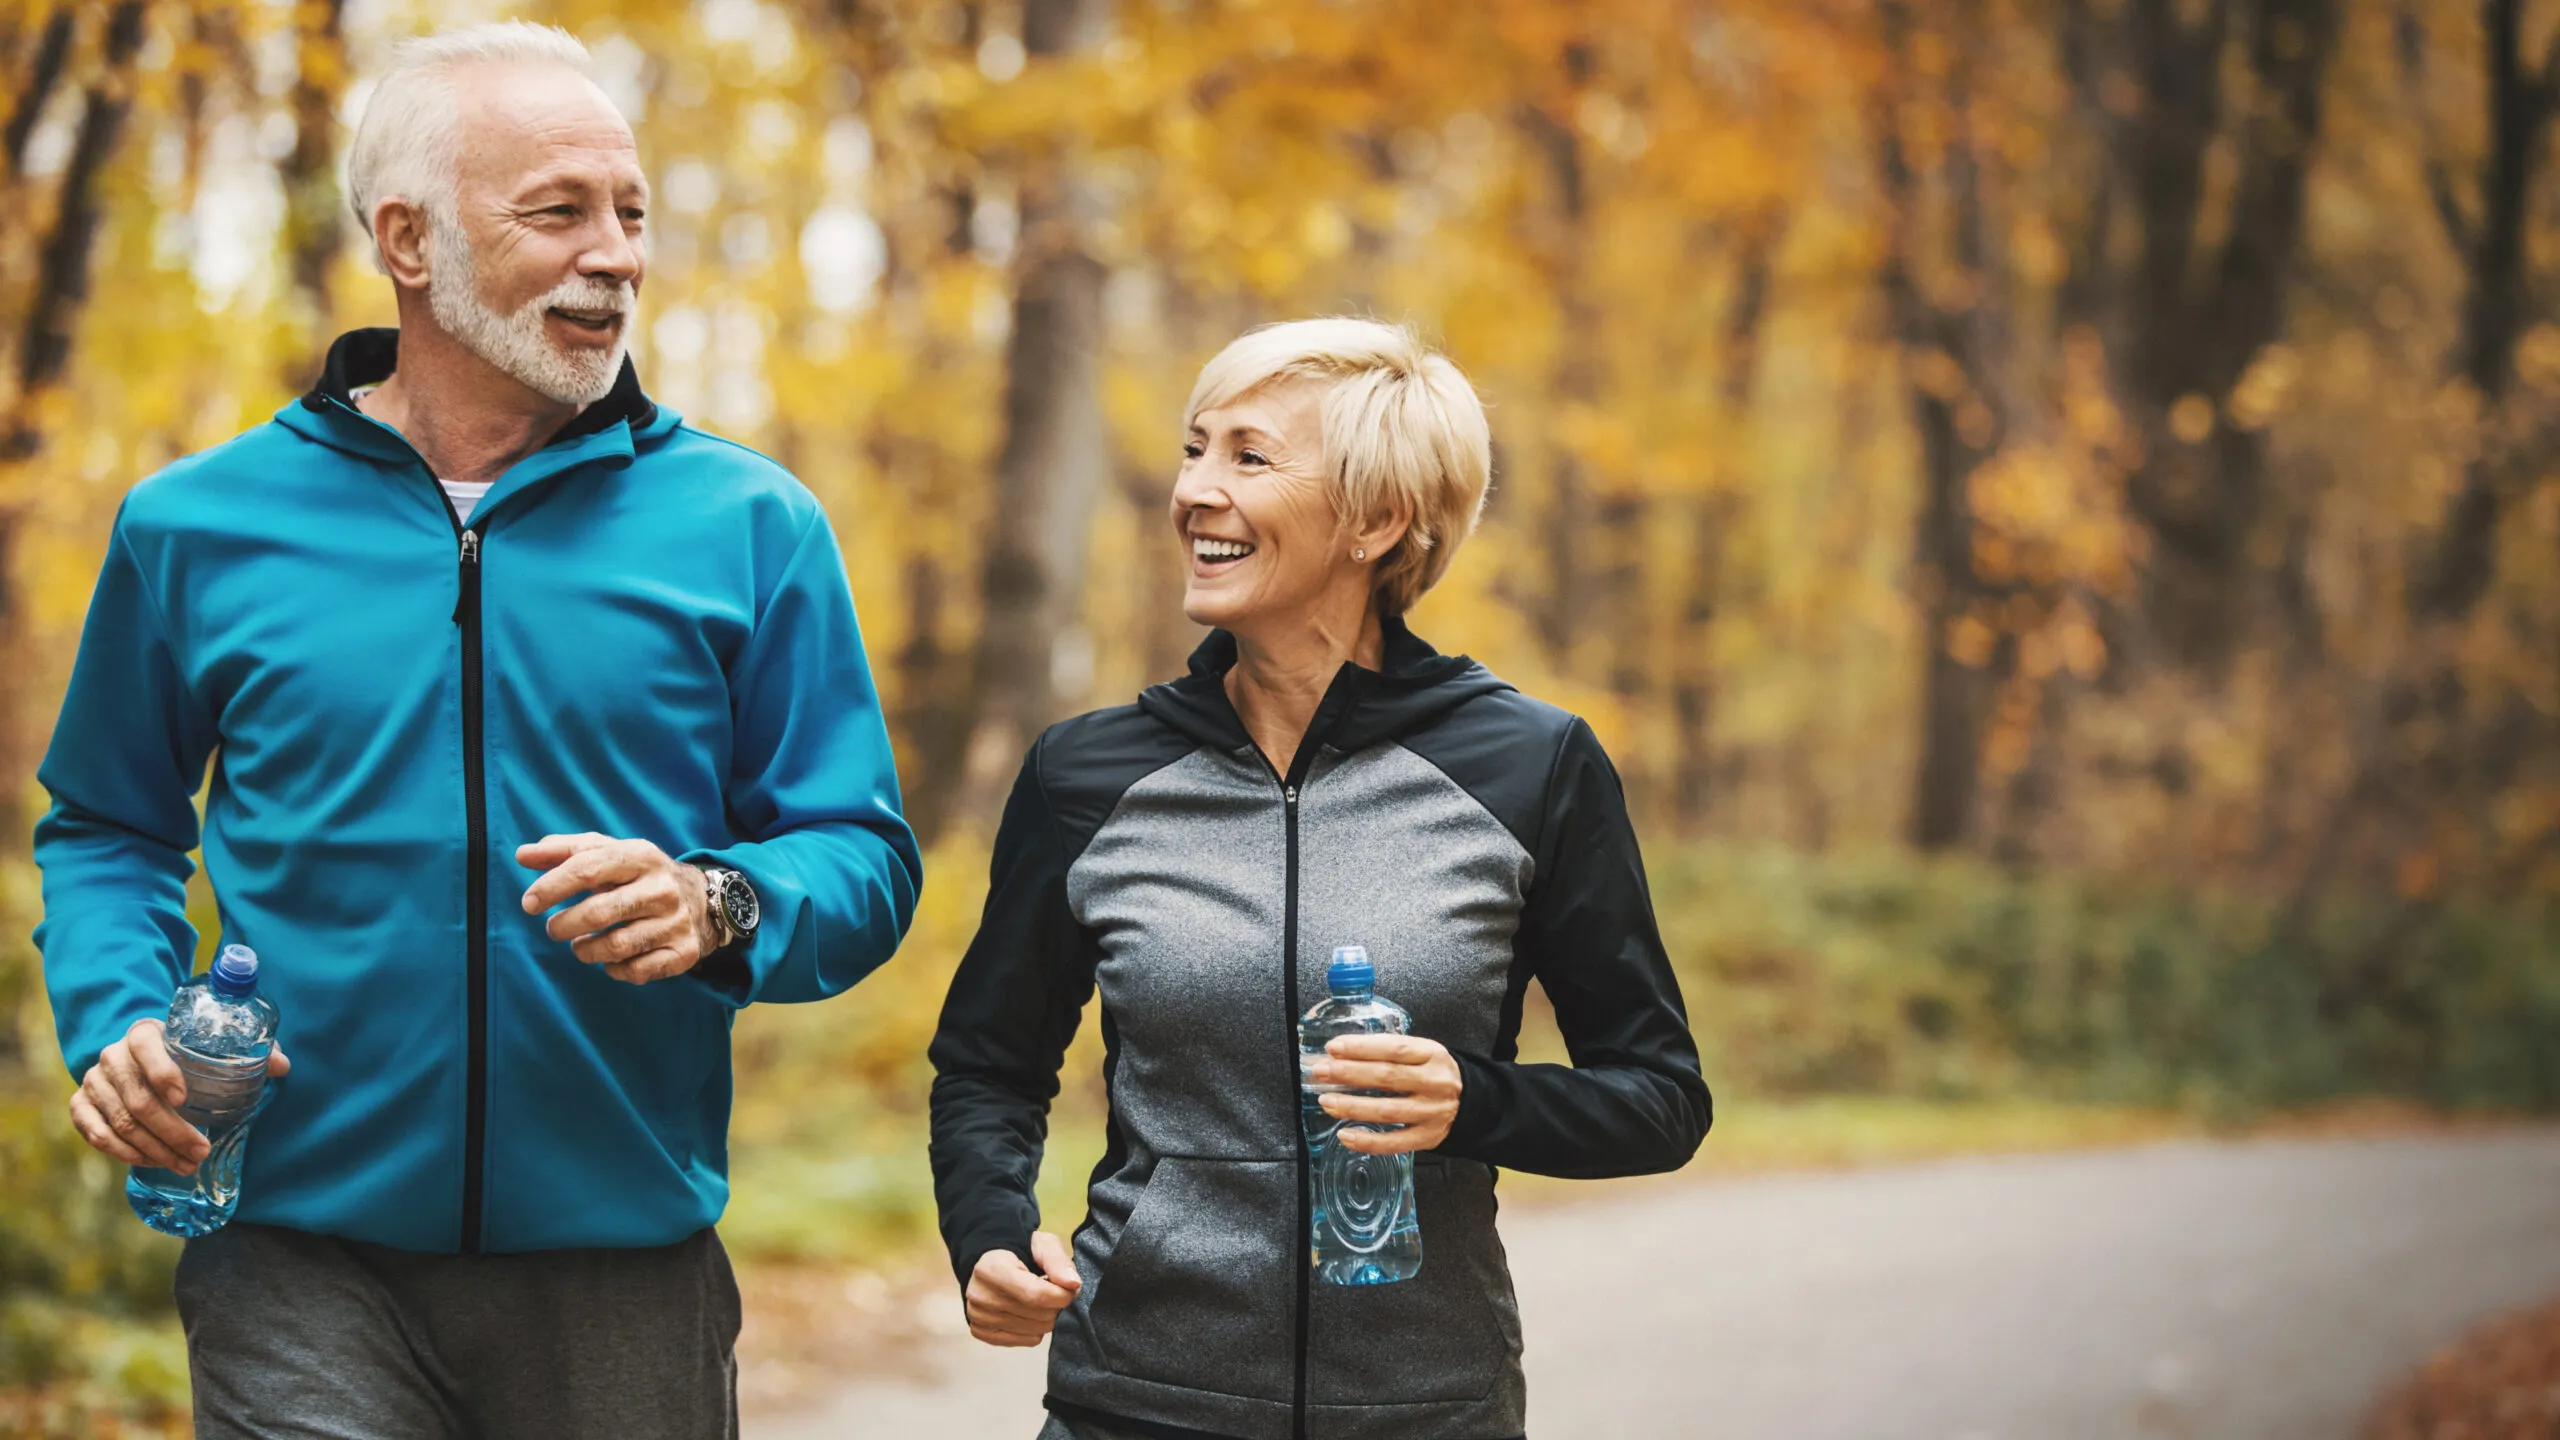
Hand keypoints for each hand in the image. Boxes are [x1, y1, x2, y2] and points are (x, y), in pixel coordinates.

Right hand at [70, 1017, 290, 1172]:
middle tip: (200, 1152)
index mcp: (143, 1033)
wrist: (135, 1055)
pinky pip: (96, 1134)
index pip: (146, 1047)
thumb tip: (282, 1067)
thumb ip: (246, 1053)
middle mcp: (112, 1056)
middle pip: (138, 1100)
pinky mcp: (80, 1104)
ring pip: (121, 1123)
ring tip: (185, 1165)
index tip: (184, 1099)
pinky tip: (151, 1162)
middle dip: (172, 1131)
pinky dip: (124, 1152)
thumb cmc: (182, 1052)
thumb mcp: (208, 1045)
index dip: (163, 1073)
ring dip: (154, 1150)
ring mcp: (93, 1081)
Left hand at [517, 833, 716, 984]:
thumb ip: (564, 851)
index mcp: (641, 856)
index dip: (552, 887)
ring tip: (580, 945)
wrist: (703, 899)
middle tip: (554, 929)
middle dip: (565, 925)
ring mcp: (676, 922)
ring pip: (616, 947)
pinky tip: (611, 961)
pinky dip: (615, 970)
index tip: (529, 903)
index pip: (588, 868)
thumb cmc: (639, 875)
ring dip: (586, 951)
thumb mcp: (609, 853)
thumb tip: (522, 855)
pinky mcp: (684, 952)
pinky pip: (637, 971)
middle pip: (599, 912)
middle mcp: (662, 889)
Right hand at [965, 1231, 1081, 1346]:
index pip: (1036, 1295)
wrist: (988, 1262)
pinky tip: (1028, 1312)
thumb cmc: (1020, 1252)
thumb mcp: (1042, 1245)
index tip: (1070, 1288)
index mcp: (992, 1269)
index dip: (1062, 1295)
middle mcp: (980, 1296)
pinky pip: (1026, 1340)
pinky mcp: (981, 1332)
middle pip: (1038, 1315)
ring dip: (1046, 1317)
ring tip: (1039, 1300)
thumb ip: (1058, 1261)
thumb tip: (1074, 1284)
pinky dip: (1034, 1329)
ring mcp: (978, 1317)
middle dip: (1055, 1305)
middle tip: (1052, 1291)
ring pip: (1035, 1330)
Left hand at [1309, 1034, 1463, 1154]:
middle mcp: (1434, 1083)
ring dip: (1352, 1106)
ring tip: (1326, 1101)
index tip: (1333, 1048)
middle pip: (1387, 1078)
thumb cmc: (1434, 1073)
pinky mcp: (1427, 1138)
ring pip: (1387, 1111)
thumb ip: (1389, 1051)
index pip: (1394, 1048)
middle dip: (1348, 1074)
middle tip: (1321, 1072)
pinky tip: (1345, 1135)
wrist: (1471, 1102)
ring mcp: (1431, 1113)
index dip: (1361, 1048)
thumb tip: (1342, 1054)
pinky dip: (1367, 1141)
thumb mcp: (1422, 1052)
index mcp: (1432, 1054)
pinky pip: (1393, 1143)